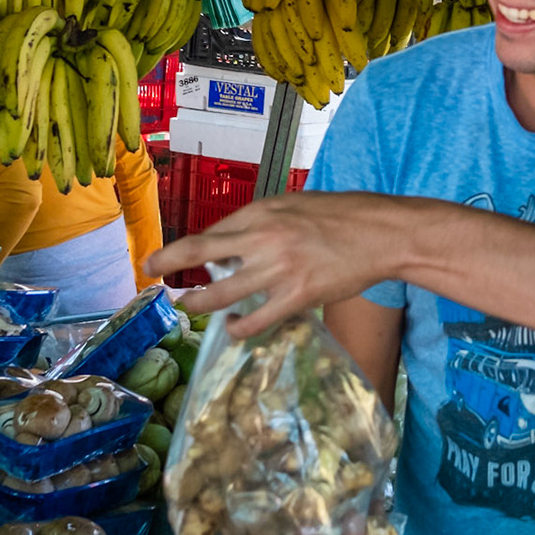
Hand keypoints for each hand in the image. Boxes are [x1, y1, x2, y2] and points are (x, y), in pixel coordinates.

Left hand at [144, 192, 404, 336]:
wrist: (384, 233)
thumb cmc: (344, 216)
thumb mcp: (297, 205)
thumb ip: (264, 222)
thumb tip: (233, 242)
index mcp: (264, 211)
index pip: (212, 232)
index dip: (186, 247)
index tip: (168, 255)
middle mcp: (264, 237)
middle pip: (198, 252)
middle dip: (166, 263)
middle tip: (150, 271)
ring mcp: (278, 269)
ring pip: (218, 294)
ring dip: (196, 304)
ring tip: (188, 307)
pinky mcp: (297, 296)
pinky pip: (255, 320)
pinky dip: (237, 328)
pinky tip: (234, 328)